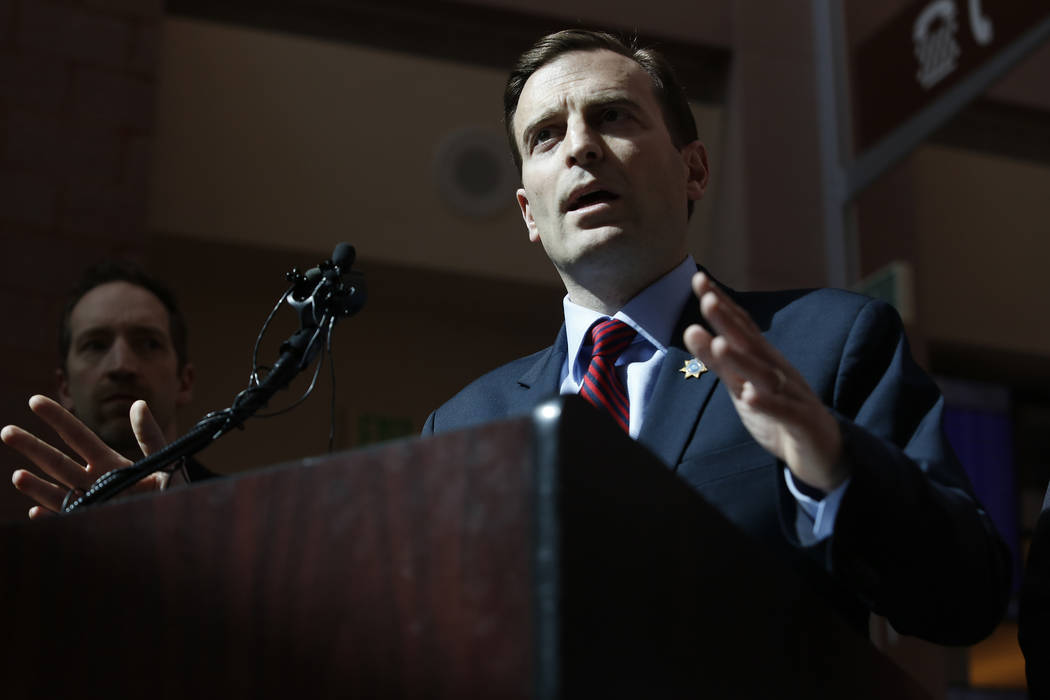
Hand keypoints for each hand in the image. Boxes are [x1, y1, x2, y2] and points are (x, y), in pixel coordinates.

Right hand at [3, 395, 169, 518]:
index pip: (77, 436)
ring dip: (36, 485)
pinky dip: (53, 516)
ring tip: (18, 475)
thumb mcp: (166, 460)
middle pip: (57, 461)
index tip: (35, 400)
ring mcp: (92, 503)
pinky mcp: (95, 523)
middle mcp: (94, 481)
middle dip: (32, 447)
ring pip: (57, 491)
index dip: (57, 418)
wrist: (182, 523)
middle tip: (6, 431)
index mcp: (109, 462)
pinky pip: (69, 519)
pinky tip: (36, 512)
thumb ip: (151, 435)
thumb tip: (138, 404)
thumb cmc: (174, 491)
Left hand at [683, 272, 845, 491]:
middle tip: (705, 299)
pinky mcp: (801, 421)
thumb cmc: (777, 413)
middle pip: (750, 343)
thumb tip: (692, 331)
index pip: (741, 325)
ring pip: (765, 374)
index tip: (698, 278)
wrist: (822, 451)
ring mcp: (791, 394)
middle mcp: (777, 370)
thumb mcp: (743, 386)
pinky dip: (767, 403)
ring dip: (742, 359)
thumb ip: (720, 362)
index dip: (721, 303)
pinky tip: (751, 396)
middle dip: (728, 321)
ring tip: (719, 345)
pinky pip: (783, 411)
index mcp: (763, 360)